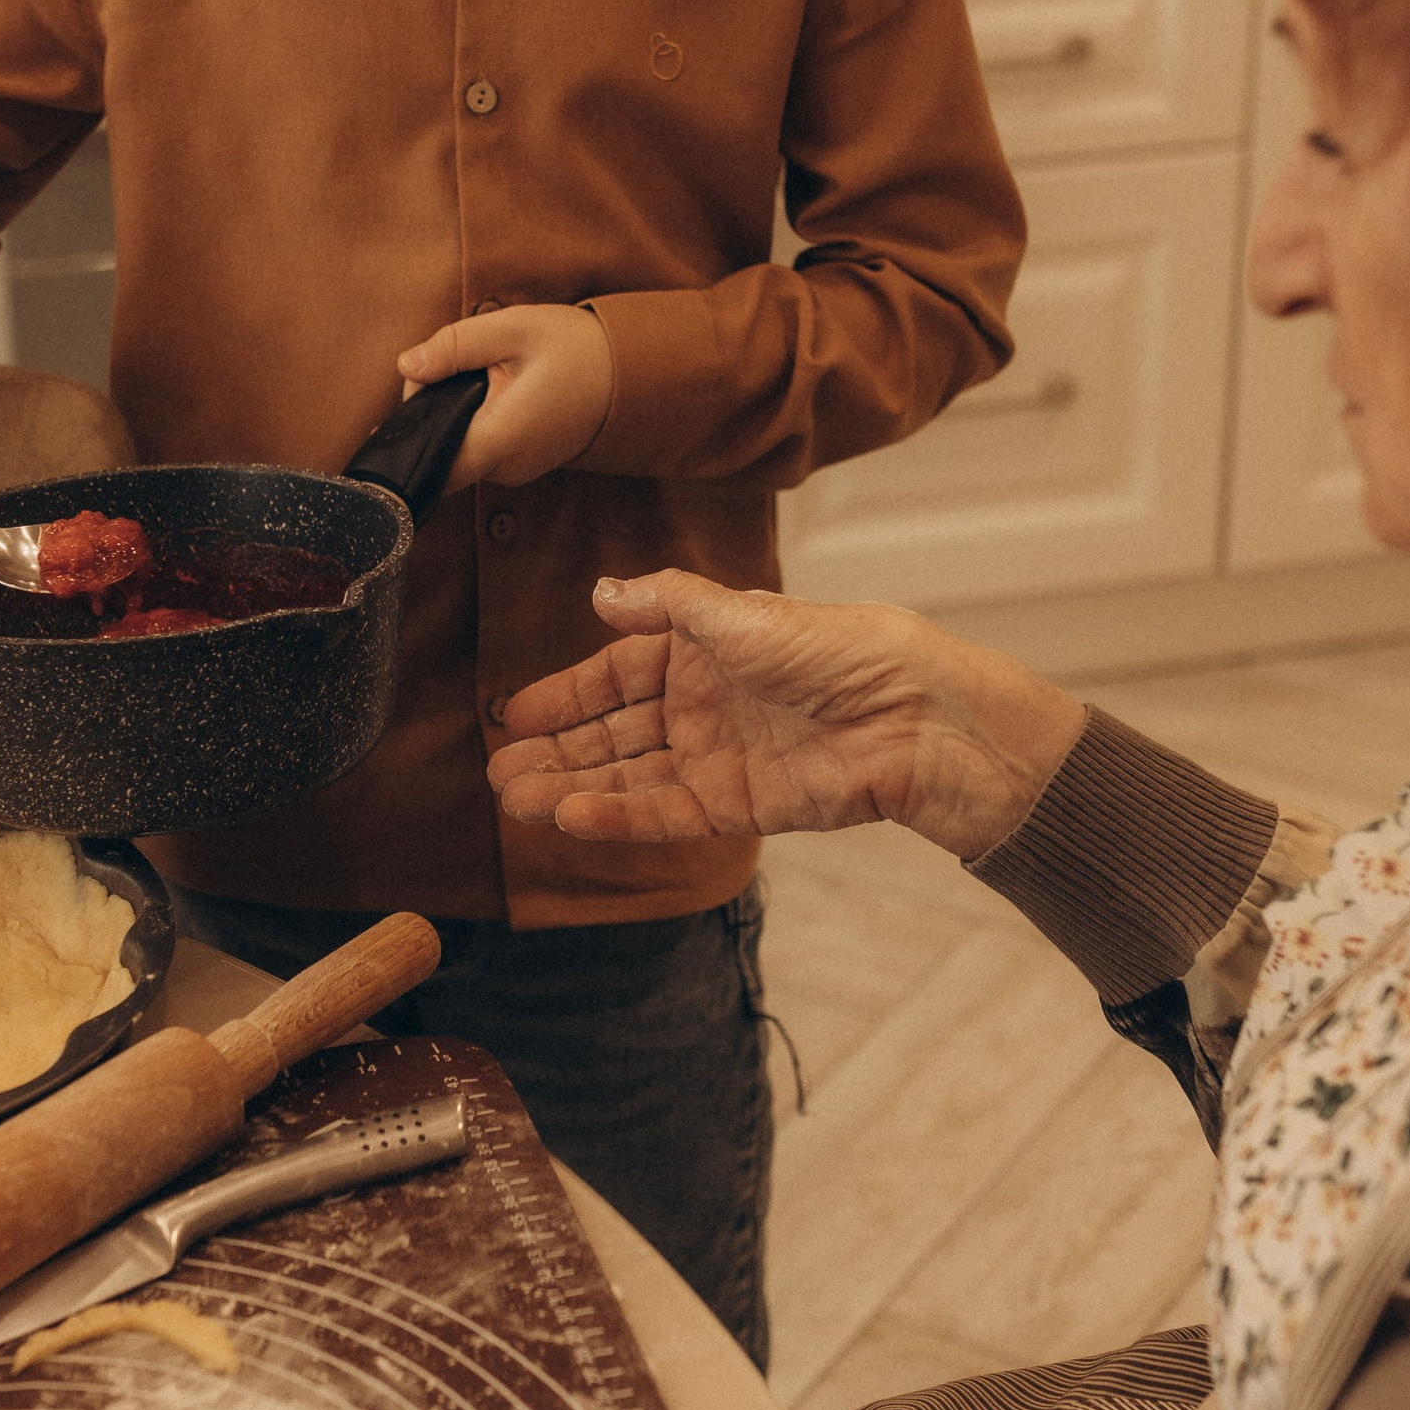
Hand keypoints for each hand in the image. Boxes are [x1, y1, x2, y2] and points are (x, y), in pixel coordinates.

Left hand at [396, 304, 614, 490]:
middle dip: (427, 410)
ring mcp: (514, 471)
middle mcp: (505, 467)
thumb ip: (454, 347)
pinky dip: (470, 421)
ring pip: (457, 449)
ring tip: (479, 373)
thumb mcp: (514, 328)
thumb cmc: (578, 349)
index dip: (402, 445)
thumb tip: (404, 366)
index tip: (380, 426)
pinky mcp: (520, 465)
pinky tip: (490, 390)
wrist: (634, 375)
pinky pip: (477, 448)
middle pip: (438, 451)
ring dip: (450, 413)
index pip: (431, 466)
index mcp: (501, 437)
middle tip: (443, 363)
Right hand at [488, 569, 1087, 862]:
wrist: (913, 716)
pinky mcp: (738, 806)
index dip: (565, 696)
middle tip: (496, 771)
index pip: (616, 674)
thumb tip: (600, 592)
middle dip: (555, 751)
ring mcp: (717, 758)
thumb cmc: (841, 648)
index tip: (512, 714)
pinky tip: (570, 817)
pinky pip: (664, 814)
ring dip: (573, 787)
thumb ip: (666, 603)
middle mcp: (702, 706)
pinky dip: (617, 816)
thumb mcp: (739, 612)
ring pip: (628, 777)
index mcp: (702, 651)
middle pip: (612, 733)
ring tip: (515, 800)